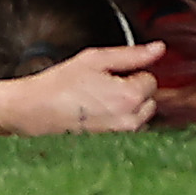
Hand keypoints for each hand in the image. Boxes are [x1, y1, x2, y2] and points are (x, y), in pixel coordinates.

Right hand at [4, 41, 164, 134]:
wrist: (37, 110)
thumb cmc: (62, 84)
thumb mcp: (96, 58)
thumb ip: (132, 54)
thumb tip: (159, 49)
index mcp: (129, 96)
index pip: (151, 79)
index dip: (132, 71)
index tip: (112, 73)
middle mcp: (131, 120)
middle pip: (150, 99)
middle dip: (134, 89)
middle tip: (105, 84)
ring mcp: (122, 136)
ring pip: (141, 115)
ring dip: (129, 105)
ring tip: (100, 99)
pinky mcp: (113, 145)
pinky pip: (129, 128)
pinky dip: (120, 119)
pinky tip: (99, 113)